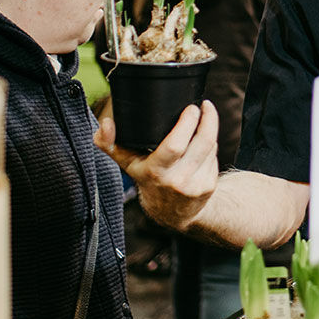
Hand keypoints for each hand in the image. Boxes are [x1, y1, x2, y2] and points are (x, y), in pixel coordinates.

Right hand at [96, 100, 220, 229]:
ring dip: (209, 131)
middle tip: (204, 105)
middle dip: (208, 120)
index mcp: (155, 172)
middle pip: (201, 143)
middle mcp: (176, 180)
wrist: (171, 213)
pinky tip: (202, 143)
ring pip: (210, 148)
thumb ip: (110, 144)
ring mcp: (194, 185)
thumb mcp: (127, 164)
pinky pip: (213, 158)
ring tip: (203, 120)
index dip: (187, 124)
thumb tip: (105, 124)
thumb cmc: (148, 180)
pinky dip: (210, 147)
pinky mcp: (208, 187)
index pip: (175, 146)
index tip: (191, 107)